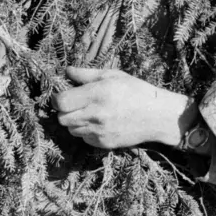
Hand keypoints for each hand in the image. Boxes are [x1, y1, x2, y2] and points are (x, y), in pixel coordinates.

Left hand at [53, 66, 194, 149]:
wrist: (157, 116)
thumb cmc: (136, 91)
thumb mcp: (113, 75)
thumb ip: (86, 74)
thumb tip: (67, 71)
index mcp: (98, 94)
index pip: (62, 102)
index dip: (58, 99)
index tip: (63, 96)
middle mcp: (96, 114)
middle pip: (62, 118)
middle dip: (65, 111)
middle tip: (75, 104)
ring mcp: (99, 131)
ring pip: (71, 130)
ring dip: (75, 122)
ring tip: (89, 113)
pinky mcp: (104, 143)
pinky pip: (84, 138)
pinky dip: (86, 131)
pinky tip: (99, 123)